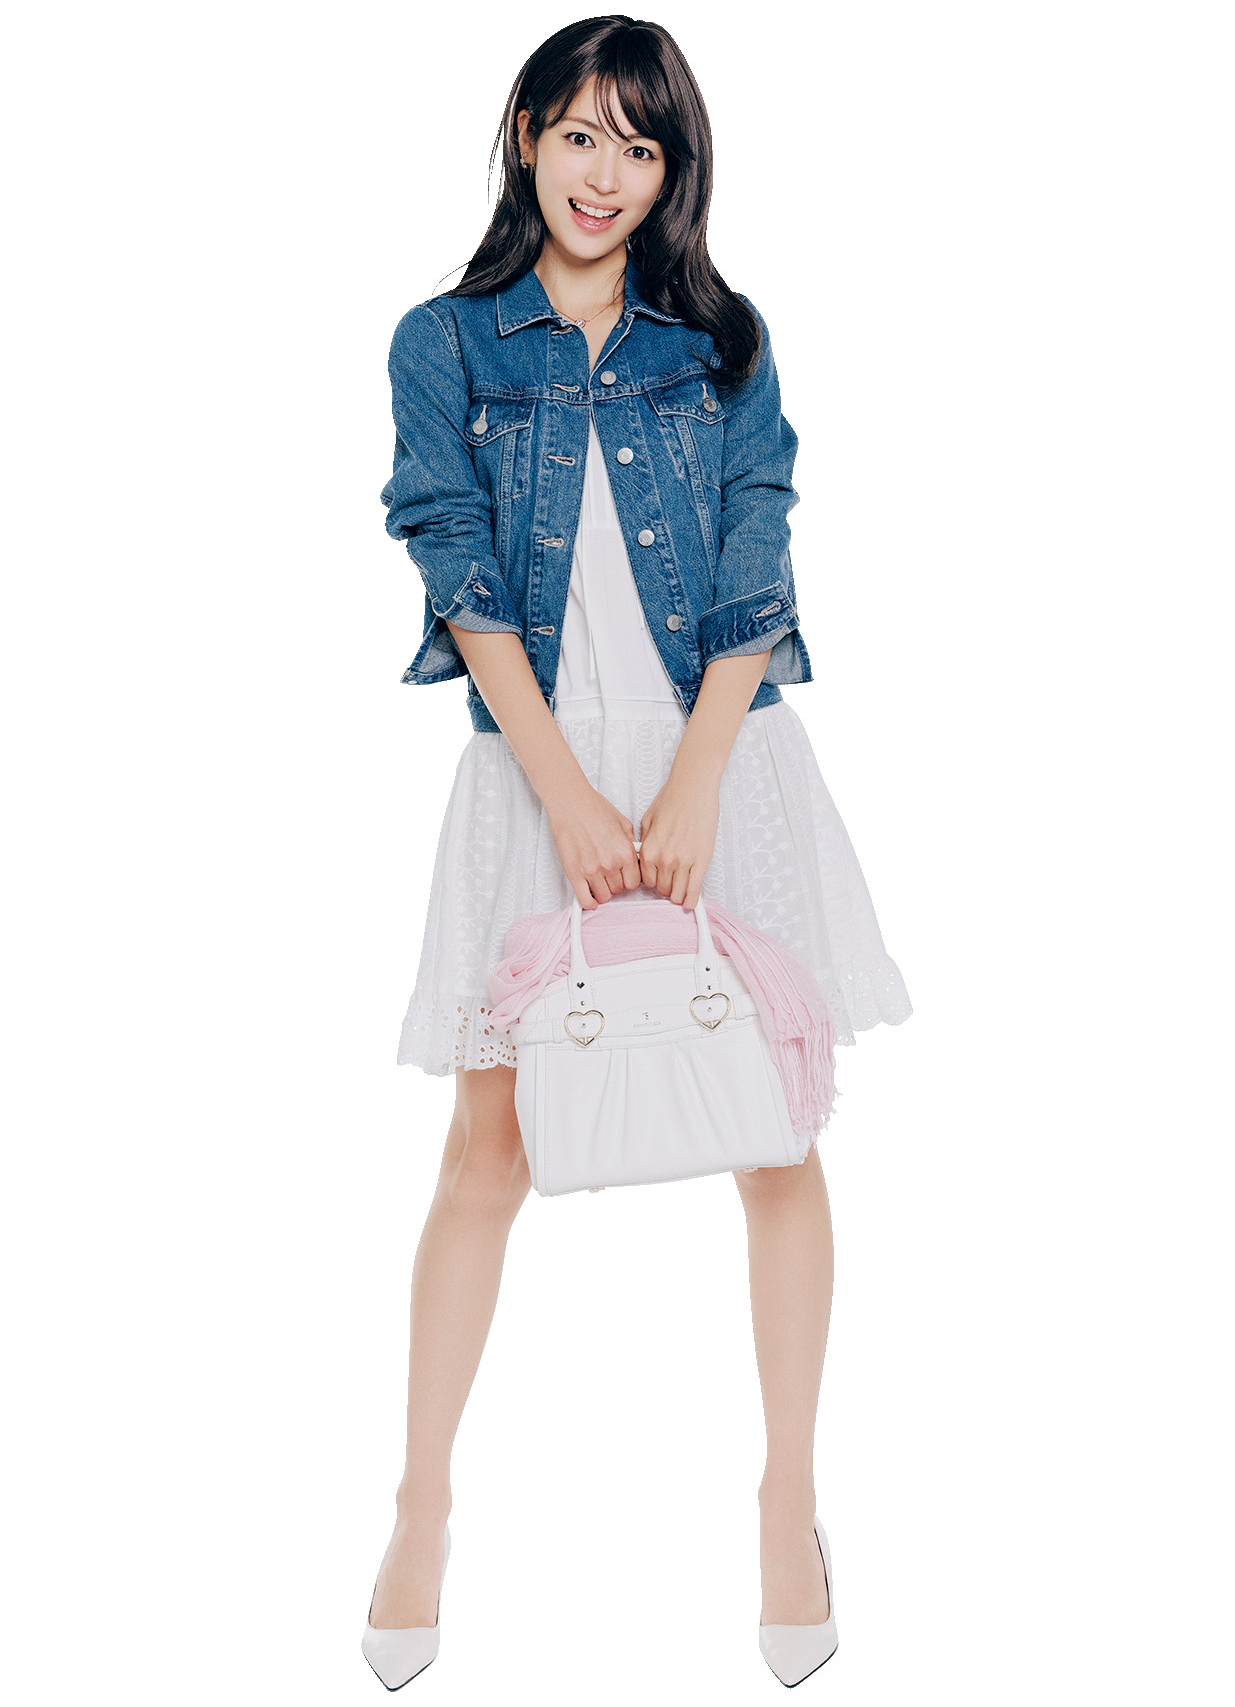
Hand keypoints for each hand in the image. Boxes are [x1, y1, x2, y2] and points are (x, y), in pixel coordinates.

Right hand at [546, 782, 641, 908]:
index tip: (623, 878)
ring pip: (603, 897)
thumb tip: (633, 859)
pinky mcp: (574, 873)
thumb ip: (630, 845)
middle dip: (614, 884)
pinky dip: (588, 902)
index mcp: (625, 852)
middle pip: (619, 890)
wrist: (570, 803)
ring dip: (601, 891)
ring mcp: (592, 870)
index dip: (628, 880)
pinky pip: (585, 899)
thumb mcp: (623, 824)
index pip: (634, 883)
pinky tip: (589, 897)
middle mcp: (610, 864)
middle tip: (608, 876)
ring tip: (597, 882)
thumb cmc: (593, 808)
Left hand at [638, 775, 719, 907]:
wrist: (692, 789)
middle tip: (670, 885)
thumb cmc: (672, 799)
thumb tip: (645, 855)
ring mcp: (683, 862)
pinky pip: (694, 888)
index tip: (658, 881)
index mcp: (648, 850)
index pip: (647, 881)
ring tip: (679, 894)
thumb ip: (646, 842)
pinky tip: (691, 904)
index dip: (653, 882)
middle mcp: (664, 859)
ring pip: (677, 892)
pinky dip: (692, 899)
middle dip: (665, 889)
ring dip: (678, 895)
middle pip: (662, 889)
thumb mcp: (647, 821)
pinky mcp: (701, 861)